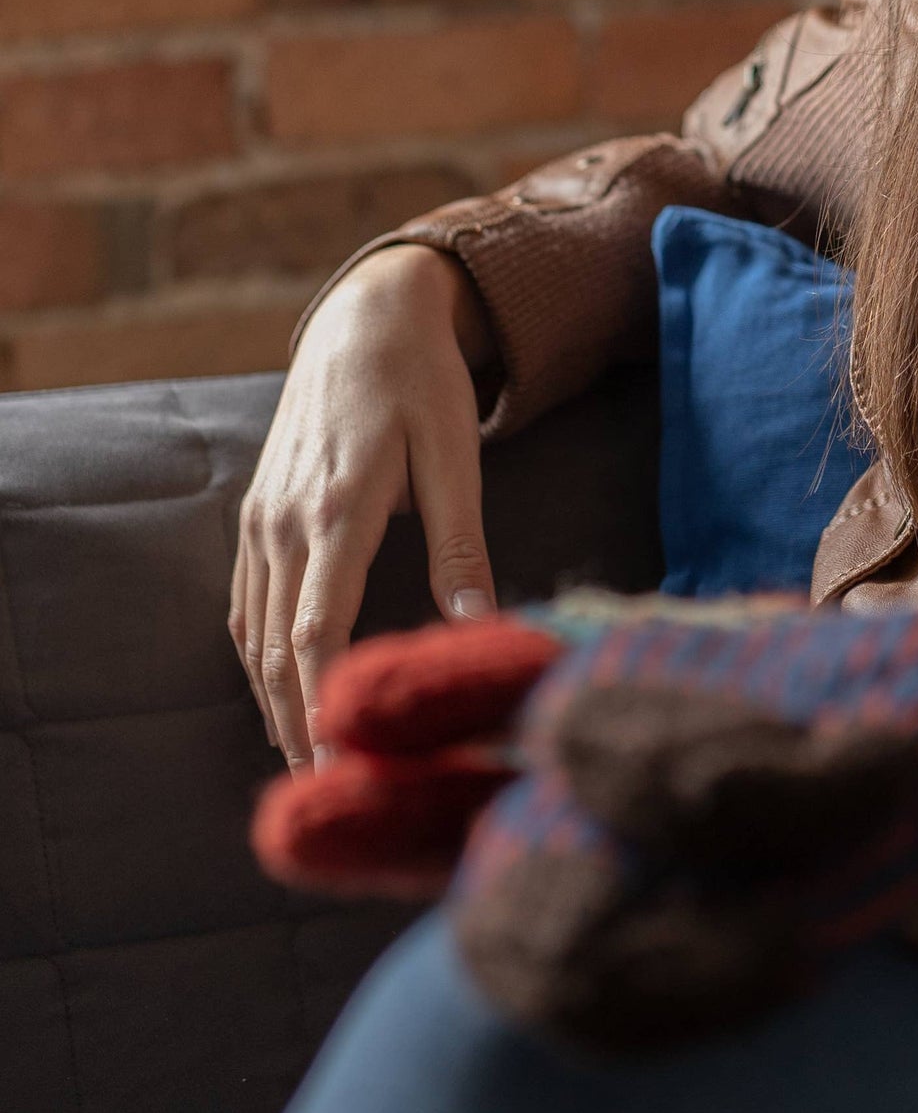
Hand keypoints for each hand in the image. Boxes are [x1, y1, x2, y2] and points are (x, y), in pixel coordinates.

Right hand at [229, 244, 496, 769]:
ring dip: (273, 704)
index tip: (342, 772)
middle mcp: (286, 521)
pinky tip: (280, 696)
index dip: (325, 711)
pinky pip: (244, 604)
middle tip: (328, 797)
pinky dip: (257, 660)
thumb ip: (462, 547)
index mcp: (339, 510)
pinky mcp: (257, 513)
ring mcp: (262, 518)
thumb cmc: (423, 382)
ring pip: (253, 635)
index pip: (318, 635)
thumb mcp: (456, 455)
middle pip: (277, 652)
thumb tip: (477, 629)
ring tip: (307, 765)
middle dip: (297, 728)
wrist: (366, 315)